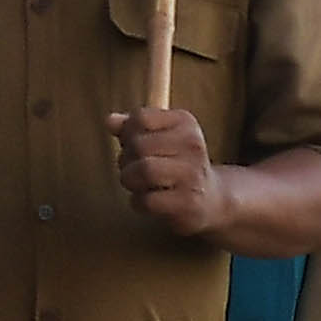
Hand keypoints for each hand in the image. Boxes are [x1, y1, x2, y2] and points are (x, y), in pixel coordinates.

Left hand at [108, 105, 223, 236]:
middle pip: (138, 145)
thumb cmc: (175, 163)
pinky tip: (147, 200)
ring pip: (143, 171)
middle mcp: (193, 145)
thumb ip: (132, 127)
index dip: (127, 133)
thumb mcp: (157, 137)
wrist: (210, 198)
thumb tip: (110, 121)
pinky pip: (146, 201)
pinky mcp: (187, 203)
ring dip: (130, 180)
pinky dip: (138, 202)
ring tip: (138, 184)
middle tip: (133, 168)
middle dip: (125, 159)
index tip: (133, 144)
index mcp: (185, 122)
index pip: (141, 118)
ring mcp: (192, 174)